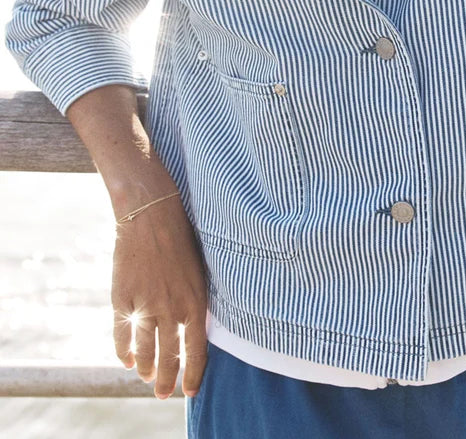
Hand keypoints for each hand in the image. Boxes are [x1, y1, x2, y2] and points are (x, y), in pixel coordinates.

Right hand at [111, 194, 208, 399]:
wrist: (151, 215)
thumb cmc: (182, 238)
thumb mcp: (199, 270)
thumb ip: (196, 300)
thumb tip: (195, 327)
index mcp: (195, 302)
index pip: (196, 350)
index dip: (193, 373)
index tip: (189, 390)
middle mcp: (171, 309)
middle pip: (169, 357)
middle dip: (167, 380)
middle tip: (164, 394)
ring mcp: (145, 306)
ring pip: (145, 351)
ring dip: (147, 369)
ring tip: (148, 378)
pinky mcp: (123, 299)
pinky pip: (122, 335)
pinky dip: (124, 351)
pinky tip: (127, 360)